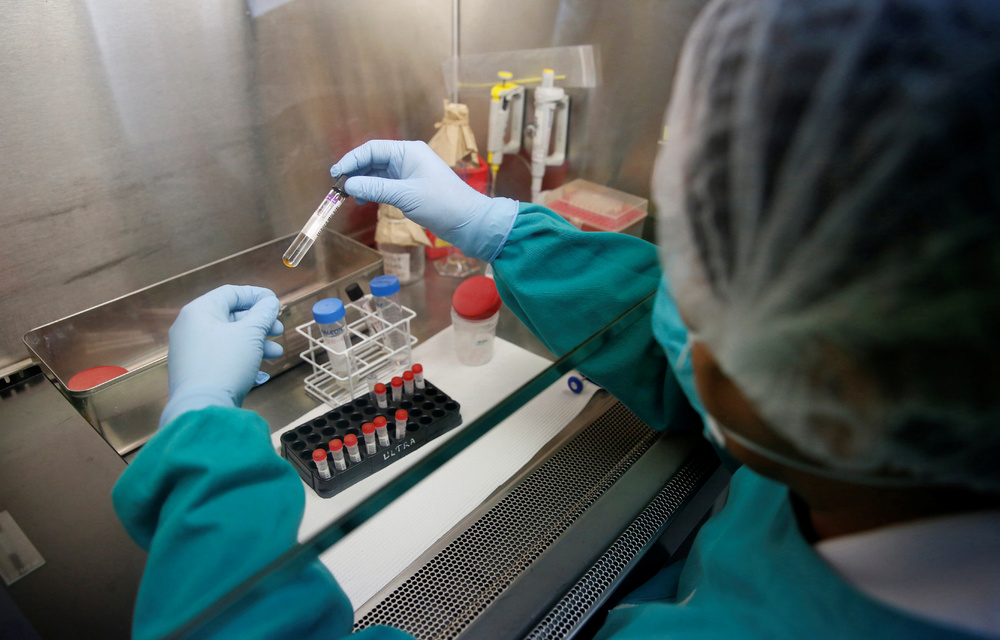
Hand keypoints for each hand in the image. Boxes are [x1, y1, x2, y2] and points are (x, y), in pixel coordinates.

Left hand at [160, 285, 283, 427]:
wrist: (203, 408)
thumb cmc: (226, 363)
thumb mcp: (251, 333)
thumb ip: (263, 313)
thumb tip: (270, 302)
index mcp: (199, 311)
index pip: (231, 293)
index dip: (256, 295)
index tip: (276, 302)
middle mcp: (190, 327)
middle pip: (231, 316)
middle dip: (260, 323)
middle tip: (279, 330)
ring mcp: (191, 351)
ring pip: (229, 338)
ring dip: (256, 343)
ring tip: (276, 354)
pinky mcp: (195, 371)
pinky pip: (222, 356)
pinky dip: (242, 358)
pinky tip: (260, 371)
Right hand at [330, 140, 517, 261]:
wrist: (468, 221)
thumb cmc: (443, 204)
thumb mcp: (405, 196)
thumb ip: (376, 189)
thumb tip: (349, 186)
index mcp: (408, 151)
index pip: (372, 149)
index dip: (351, 160)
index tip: (335, 173)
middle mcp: (408, 158)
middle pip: (373, 159)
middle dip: (355, 172)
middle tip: (338, 188)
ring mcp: (409, 172)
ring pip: (378, 173)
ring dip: (363, 183)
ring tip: (350, 197)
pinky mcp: (411, 187)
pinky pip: (386, 184)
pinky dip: (373, 191)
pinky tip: (365, 200)